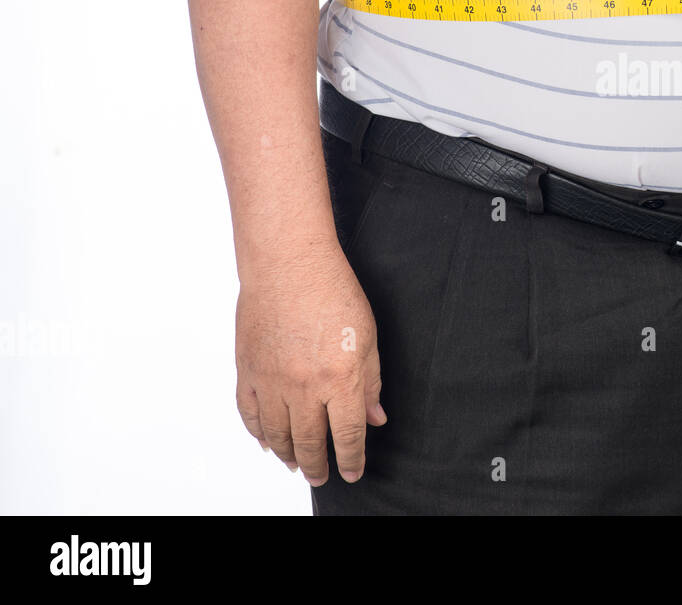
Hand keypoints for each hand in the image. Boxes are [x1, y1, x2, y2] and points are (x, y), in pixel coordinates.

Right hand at [234, 242, 385, 486]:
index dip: (351, 459)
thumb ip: (371, 382)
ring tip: (297, 464)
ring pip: (277, 435)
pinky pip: (251, 415)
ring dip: (288, 455)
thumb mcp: (367, 337)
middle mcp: (304, 387)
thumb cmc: (333, 291)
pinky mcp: (248, 370)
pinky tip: (267, 442)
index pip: (347, 435)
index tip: (352, 472)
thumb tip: (374, 418)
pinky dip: (259, 433)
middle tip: (323, 476)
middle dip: (319, 465)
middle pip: (309, 442)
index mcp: (340, 379)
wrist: (288, 264)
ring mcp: (272, 381)